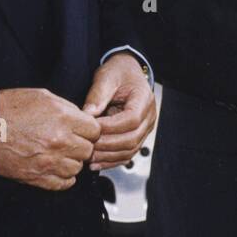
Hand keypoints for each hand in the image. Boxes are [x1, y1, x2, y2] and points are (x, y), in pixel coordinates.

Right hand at [0, 88, 100, 190]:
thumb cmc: (10, 108)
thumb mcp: (43, 96)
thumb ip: (68, 108)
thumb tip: (82, 118)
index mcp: (64, 119)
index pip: (95, 130)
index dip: (89, 130)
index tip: (82, 130)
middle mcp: (60, 142)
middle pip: (88, 150)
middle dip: (81, 145)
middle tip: (69, 141)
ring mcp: (49, 162)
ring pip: (77, 168)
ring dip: (72, 161)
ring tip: (60, 154)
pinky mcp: (37, 177)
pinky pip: (64, 183)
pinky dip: (63, 178)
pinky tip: (56, 167)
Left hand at [83, 53, 157, 170]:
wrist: (127, 73)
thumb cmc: (118, 73)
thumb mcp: (106, 77)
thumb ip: (98, 95)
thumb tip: (88, 115)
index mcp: (144, 99)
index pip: (131, 119)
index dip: (111, 127)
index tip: (91, 129)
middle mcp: (149, 116)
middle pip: (132, 138)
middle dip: (107, 145)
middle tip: (87, 146)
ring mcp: (145, 129)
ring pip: (130, 150)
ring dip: (108, 156)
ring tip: (88, 157)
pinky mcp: (137, 137)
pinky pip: (127, 154)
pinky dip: (111, 161)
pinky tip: (96, 163)